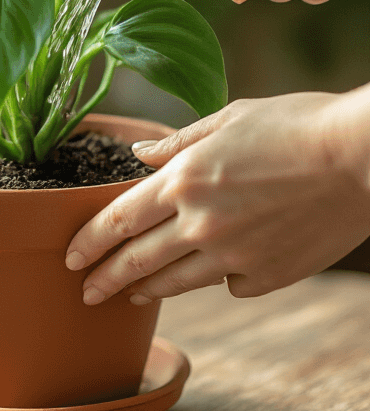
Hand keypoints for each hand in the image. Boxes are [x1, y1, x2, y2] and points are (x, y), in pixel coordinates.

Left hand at [65, 89, 369, 305]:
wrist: (361, 159)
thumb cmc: (297, 125)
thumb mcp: (231, 117)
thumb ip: (180, 141)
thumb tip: (138, 154)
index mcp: (184, 179)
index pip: (118, 220)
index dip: (88, 241)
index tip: (70, 257)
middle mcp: (201, 223)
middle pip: (136, 261)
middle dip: (104, 279)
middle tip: (86, 293)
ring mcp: (234, 256)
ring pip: (176, 282)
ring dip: (146, 289)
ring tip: (132, 293)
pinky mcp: (267, 276)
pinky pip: (229, 284)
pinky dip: (219, 278)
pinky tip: (216, 271)